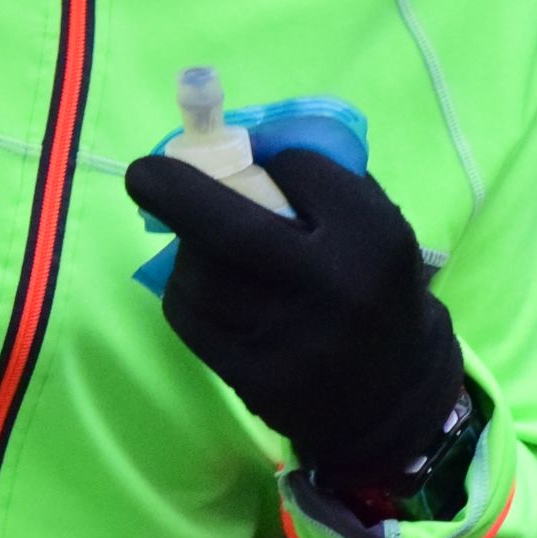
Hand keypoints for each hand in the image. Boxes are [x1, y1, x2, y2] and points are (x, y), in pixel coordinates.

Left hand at [123, 147, 463, 486]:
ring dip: (186, 249)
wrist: (392, 394)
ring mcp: (288, 341)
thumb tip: (242, 143)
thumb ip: (323, 182)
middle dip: (176, 192)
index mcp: (371, 239)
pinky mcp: (254, 379)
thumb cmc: (373, 289)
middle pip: (232, 229)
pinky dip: (184, 293)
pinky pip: (190, 319)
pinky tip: (201, 287)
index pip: (301, 170)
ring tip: (199, 244)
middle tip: (144, 172)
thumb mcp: (376, 227)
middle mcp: (331, 288)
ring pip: (202, 276)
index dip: (274, 159)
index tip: (261, 161)